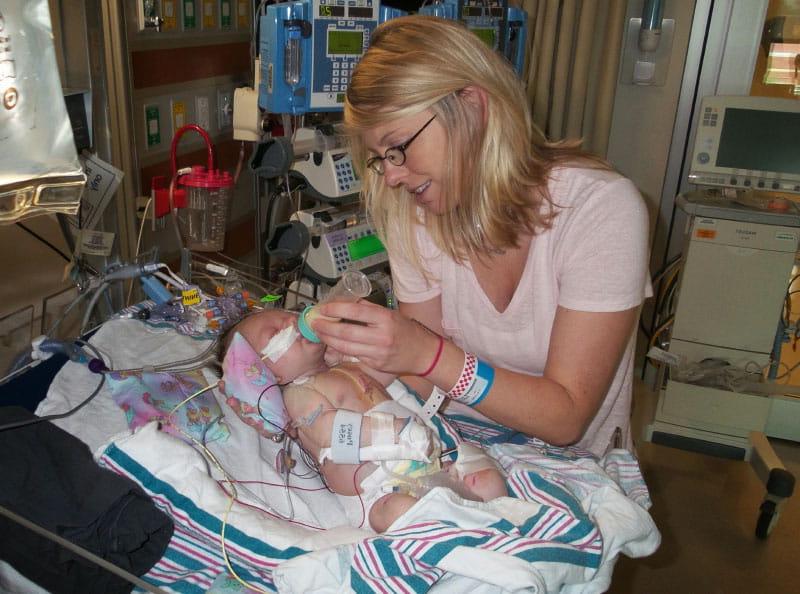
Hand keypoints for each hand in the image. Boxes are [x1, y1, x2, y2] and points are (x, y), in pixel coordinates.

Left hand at [311, 301, 434, 374]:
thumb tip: (343, 303)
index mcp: (385, 318)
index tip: (322, 308)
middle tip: (313, 323)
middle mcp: (381, 336)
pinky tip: (331, 344)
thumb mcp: (390, 314)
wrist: (423, 353)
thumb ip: (368, 309)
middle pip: (346, 332)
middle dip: (326, 328)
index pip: (355, 311)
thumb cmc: (406, 330)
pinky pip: (353, 355)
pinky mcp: (375, 364)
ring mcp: (378, 352)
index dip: (335, 309)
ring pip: (346, 346)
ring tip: (318, 333)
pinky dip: (339, 349)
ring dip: (328, 340)